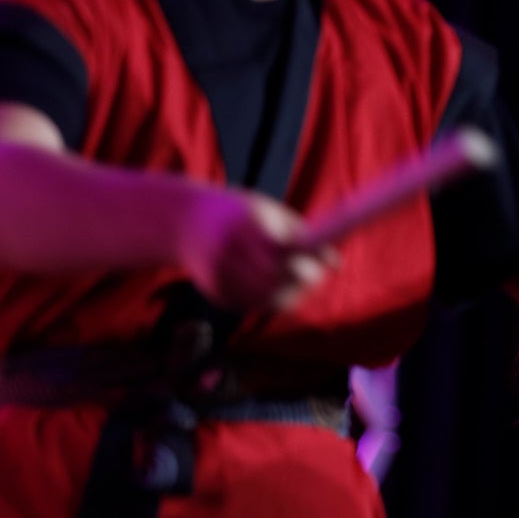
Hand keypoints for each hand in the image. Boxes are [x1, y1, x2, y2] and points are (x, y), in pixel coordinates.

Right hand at [178, 188, 332, 311]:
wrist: (181, 223)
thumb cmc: (238, 214)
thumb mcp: (267, 211)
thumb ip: (300, 234)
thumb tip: (337, 263)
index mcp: (243, 227)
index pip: (282, 255)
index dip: (306, 267)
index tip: (326, 268)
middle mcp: (226, 253)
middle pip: (276, 282)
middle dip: (302, 283)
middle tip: (315, 277)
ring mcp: (217, 276)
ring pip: (266, 299)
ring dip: (289, 294)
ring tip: (296, 281)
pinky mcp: (214, 293)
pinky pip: (252, 305)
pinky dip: (268, 299)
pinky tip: (270, 285)